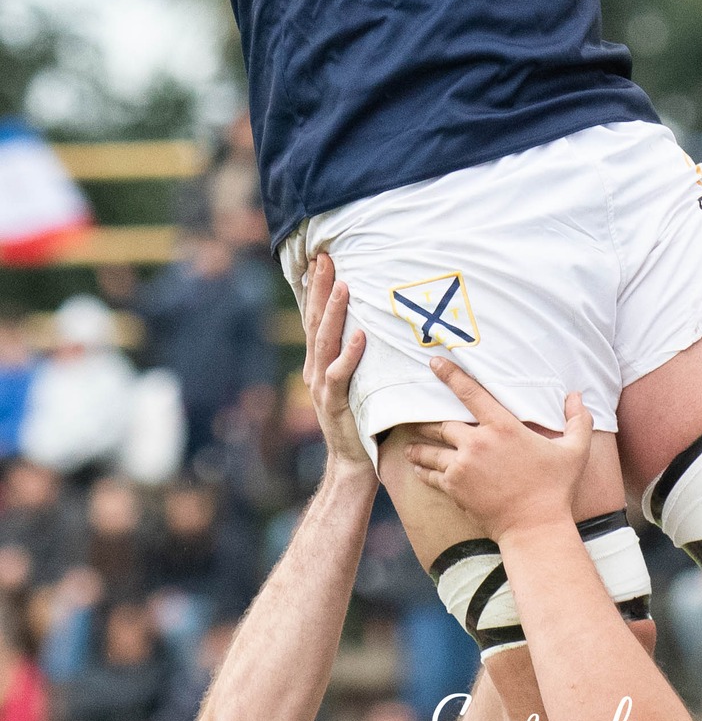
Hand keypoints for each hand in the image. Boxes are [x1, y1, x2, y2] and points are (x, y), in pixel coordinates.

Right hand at [301, 253, 373, 482]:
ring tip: (343, 285)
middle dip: (319, 289)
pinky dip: (349, 354)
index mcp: (317, 362)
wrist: (353, 461)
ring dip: (334, 313)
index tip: (320, 259)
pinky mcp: (336, 404)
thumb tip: (368, 318)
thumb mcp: (353, 379)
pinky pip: (340, 375)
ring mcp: (322, 387)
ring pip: (325, 343)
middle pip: (315, 322)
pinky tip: (359, 335)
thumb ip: (353, 352)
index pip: (314, 318)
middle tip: (326, 258)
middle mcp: (315, 370)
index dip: (315, 289)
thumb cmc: (359, 417)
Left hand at [405, 357, 591, 540]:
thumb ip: (578, 421)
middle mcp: (477, 443)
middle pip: (443, 424)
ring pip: (431, 450)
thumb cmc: (555, 489)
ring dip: (419, 447)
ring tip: (409, 445)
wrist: (534, 528)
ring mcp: (462, 467)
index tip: (434, 361)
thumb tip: (577, 396)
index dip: (450, 375)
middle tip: (418, 418)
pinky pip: (431, 475)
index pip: (470, 393)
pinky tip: (416, 468)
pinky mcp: (455, 489)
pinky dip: (422, 470)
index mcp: (503, 427)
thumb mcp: (575, 451)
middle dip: (429, 421)